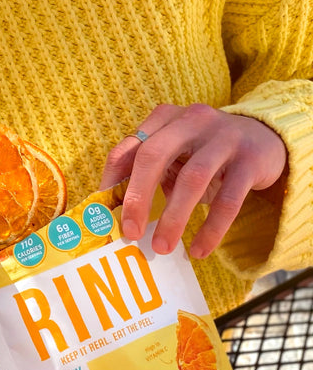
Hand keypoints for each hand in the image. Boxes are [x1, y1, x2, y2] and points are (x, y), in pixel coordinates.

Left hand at [100, 103, 286, 257]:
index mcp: (164, 119)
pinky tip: (199, 250)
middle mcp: (192, 121)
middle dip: (138, 199)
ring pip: (192, 179)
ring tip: (162, 248)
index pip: (128, 149)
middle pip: (154, 156)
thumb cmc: (204, 155)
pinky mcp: (250, 160)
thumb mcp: (173, 156)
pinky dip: (211, 228)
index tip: (104, 217)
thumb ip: (144, 175)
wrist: (265, 139)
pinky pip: (228, 199)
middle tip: (131, 234)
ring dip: (174, 218)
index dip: (112, 183)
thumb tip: (110, 216)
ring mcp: (224, 137)